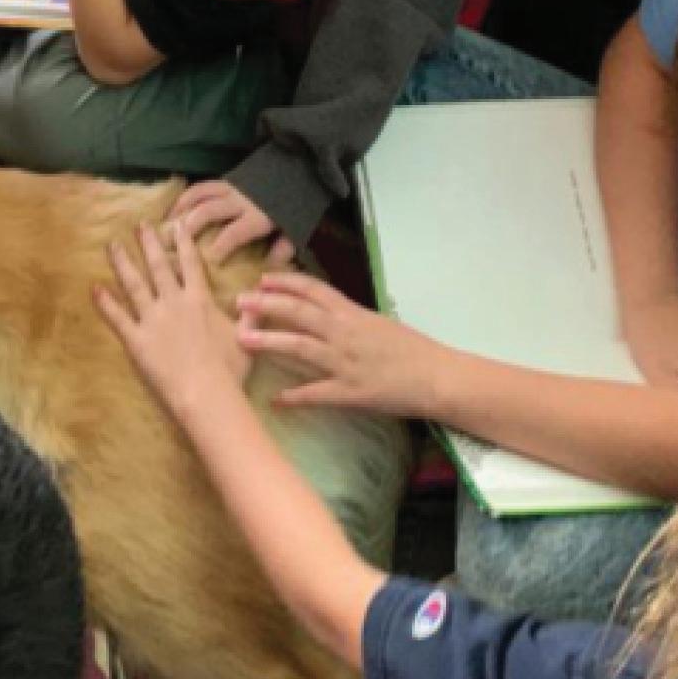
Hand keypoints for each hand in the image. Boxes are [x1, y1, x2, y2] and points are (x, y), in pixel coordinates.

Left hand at [94, 220, 247, 420]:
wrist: (207, 393)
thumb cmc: (229, 370)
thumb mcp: (245, 337)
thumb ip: (247, 315)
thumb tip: (255, 299)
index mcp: (200, 300)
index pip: (191, 264)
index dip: (183, 242)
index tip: (177, 224)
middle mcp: (173, 302)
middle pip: (158, 266)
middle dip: (148, 243)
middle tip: (139, 225)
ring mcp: (153, 319)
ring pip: (134, 284)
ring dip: (122, 263)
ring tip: (113, 245)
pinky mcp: (136, 339)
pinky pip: (117, 317)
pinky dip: (105, 302)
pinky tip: (94, 288)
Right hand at [175, 178, 296, 266]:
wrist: (298, 168)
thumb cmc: (295, 204)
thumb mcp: (296, 229)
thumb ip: (283, 247)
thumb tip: (269, 265)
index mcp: (257, 216)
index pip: (233, 233)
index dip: (219, 248)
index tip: (209, 261)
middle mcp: (238, 201)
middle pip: (207, 211)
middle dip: (189, 227)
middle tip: (172, 243)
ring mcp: (230, 188)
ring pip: (199, 195)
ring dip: (180, 209)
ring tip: (165, 225)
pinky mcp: (226, 180)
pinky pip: (201, 187)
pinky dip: (185, 197)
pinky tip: (174, 209)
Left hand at [234, 272, 439, 414]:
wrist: (437, 377)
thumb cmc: (412, 349)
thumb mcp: (379, 323)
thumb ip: (350, 318)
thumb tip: (324, 312)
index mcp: (354, 314)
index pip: (314, 290)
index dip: (286, 282)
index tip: (263, 279)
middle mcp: (346, 333)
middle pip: (299, 313)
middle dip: (267, 305)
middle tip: (240, 302)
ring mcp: (346, 363)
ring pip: (300, 347)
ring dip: (269, 342)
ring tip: (243, 338)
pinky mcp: (350, 392)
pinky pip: (317, 394)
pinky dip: (295, 397)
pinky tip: (275, 399)